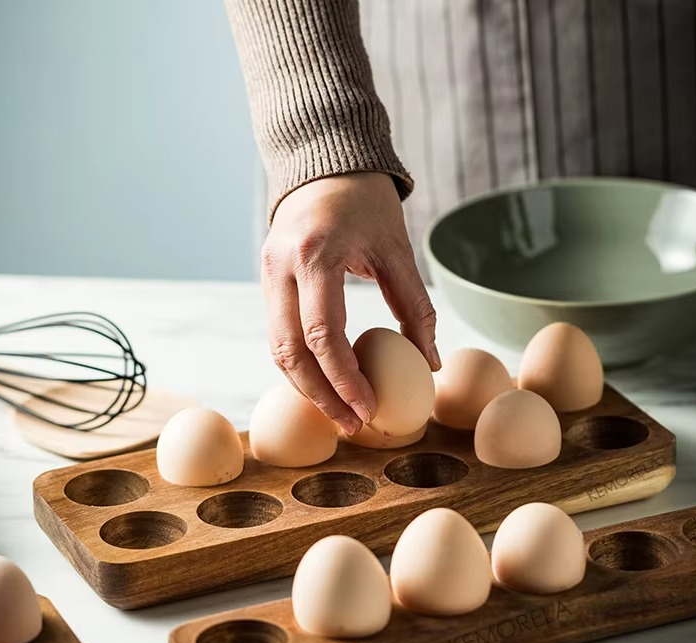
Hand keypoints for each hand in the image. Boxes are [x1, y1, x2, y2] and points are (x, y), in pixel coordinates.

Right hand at [261, 172, 439, 434]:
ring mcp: (267, 274)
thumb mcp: (397, 249)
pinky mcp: (267, 282)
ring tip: (340, 414)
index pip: (323, 335)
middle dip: (321, 396)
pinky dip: (300, 366)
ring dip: (307, 387)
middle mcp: (281, 267)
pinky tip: (325, 384)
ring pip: (278, 349)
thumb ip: (415, 306)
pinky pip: (278, 335)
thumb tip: (428, 363)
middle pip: (291, 352)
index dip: (345, 380)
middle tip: (352, 426)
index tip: (369, 410)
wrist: (324, 162)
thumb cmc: (366, 202)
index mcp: (315, 255)